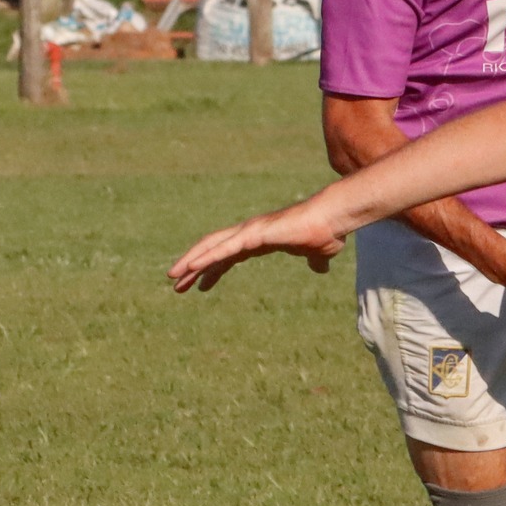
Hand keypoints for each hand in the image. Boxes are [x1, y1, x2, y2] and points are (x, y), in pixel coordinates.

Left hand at [168, 200, 345, 292]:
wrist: (333, 220)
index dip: (213, 270)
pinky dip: (206, 257)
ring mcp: (249, 232)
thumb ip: (314, 261)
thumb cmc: (326, 233)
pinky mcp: (253, 234)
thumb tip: (320, 269)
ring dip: (190, 262)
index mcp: (260, 239)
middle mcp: (249, 233)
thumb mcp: (318, 254)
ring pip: (211, 247)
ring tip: (172, 277)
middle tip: (176, 285)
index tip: (200, 286)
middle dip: (193, 267)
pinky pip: (224, 249)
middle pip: (213, 250)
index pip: (228, 255)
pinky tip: (192, 268)